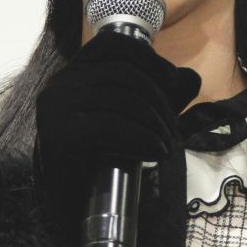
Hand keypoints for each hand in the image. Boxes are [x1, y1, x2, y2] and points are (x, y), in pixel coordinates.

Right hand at [36, 30, 200, 164]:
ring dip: (153, 123)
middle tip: (172, 129)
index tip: (171, 79)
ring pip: (120, 99)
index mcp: (74, 73)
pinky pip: (110, 126)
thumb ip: (158, 98)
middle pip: (122, 73)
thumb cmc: (96, 159)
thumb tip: (191, 78)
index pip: (109, 44)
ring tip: (166, 146)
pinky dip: (140, 138)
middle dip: (157, 99)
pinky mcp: (60, 132)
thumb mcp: (129, 121)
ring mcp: (56, 106)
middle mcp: (60, 83)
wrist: (64, 202)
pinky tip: (154, 153)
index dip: (145, 55)